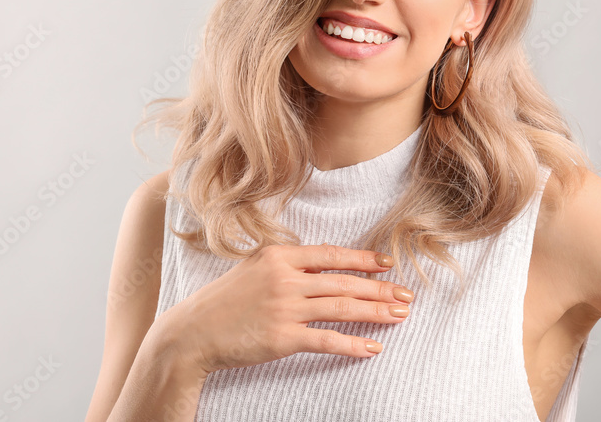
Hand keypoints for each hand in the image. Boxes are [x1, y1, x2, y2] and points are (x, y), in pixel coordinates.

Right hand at [159, 243, 413, 374]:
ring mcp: (284, 308)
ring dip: (375, 312)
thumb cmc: (225, 300)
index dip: (363, 259)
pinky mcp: (282, 338)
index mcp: (279, 255)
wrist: (194, 332)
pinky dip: (353, 344)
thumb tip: (325, 261)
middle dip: (380, 289)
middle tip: (407, 295)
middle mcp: (285, 277)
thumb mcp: (255, 268)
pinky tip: (373, 347)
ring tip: (399, 316)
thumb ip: (288, 263)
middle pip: (344, 282)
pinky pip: (326, 340)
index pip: (332, 254)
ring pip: (341, 308)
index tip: (388, 264)